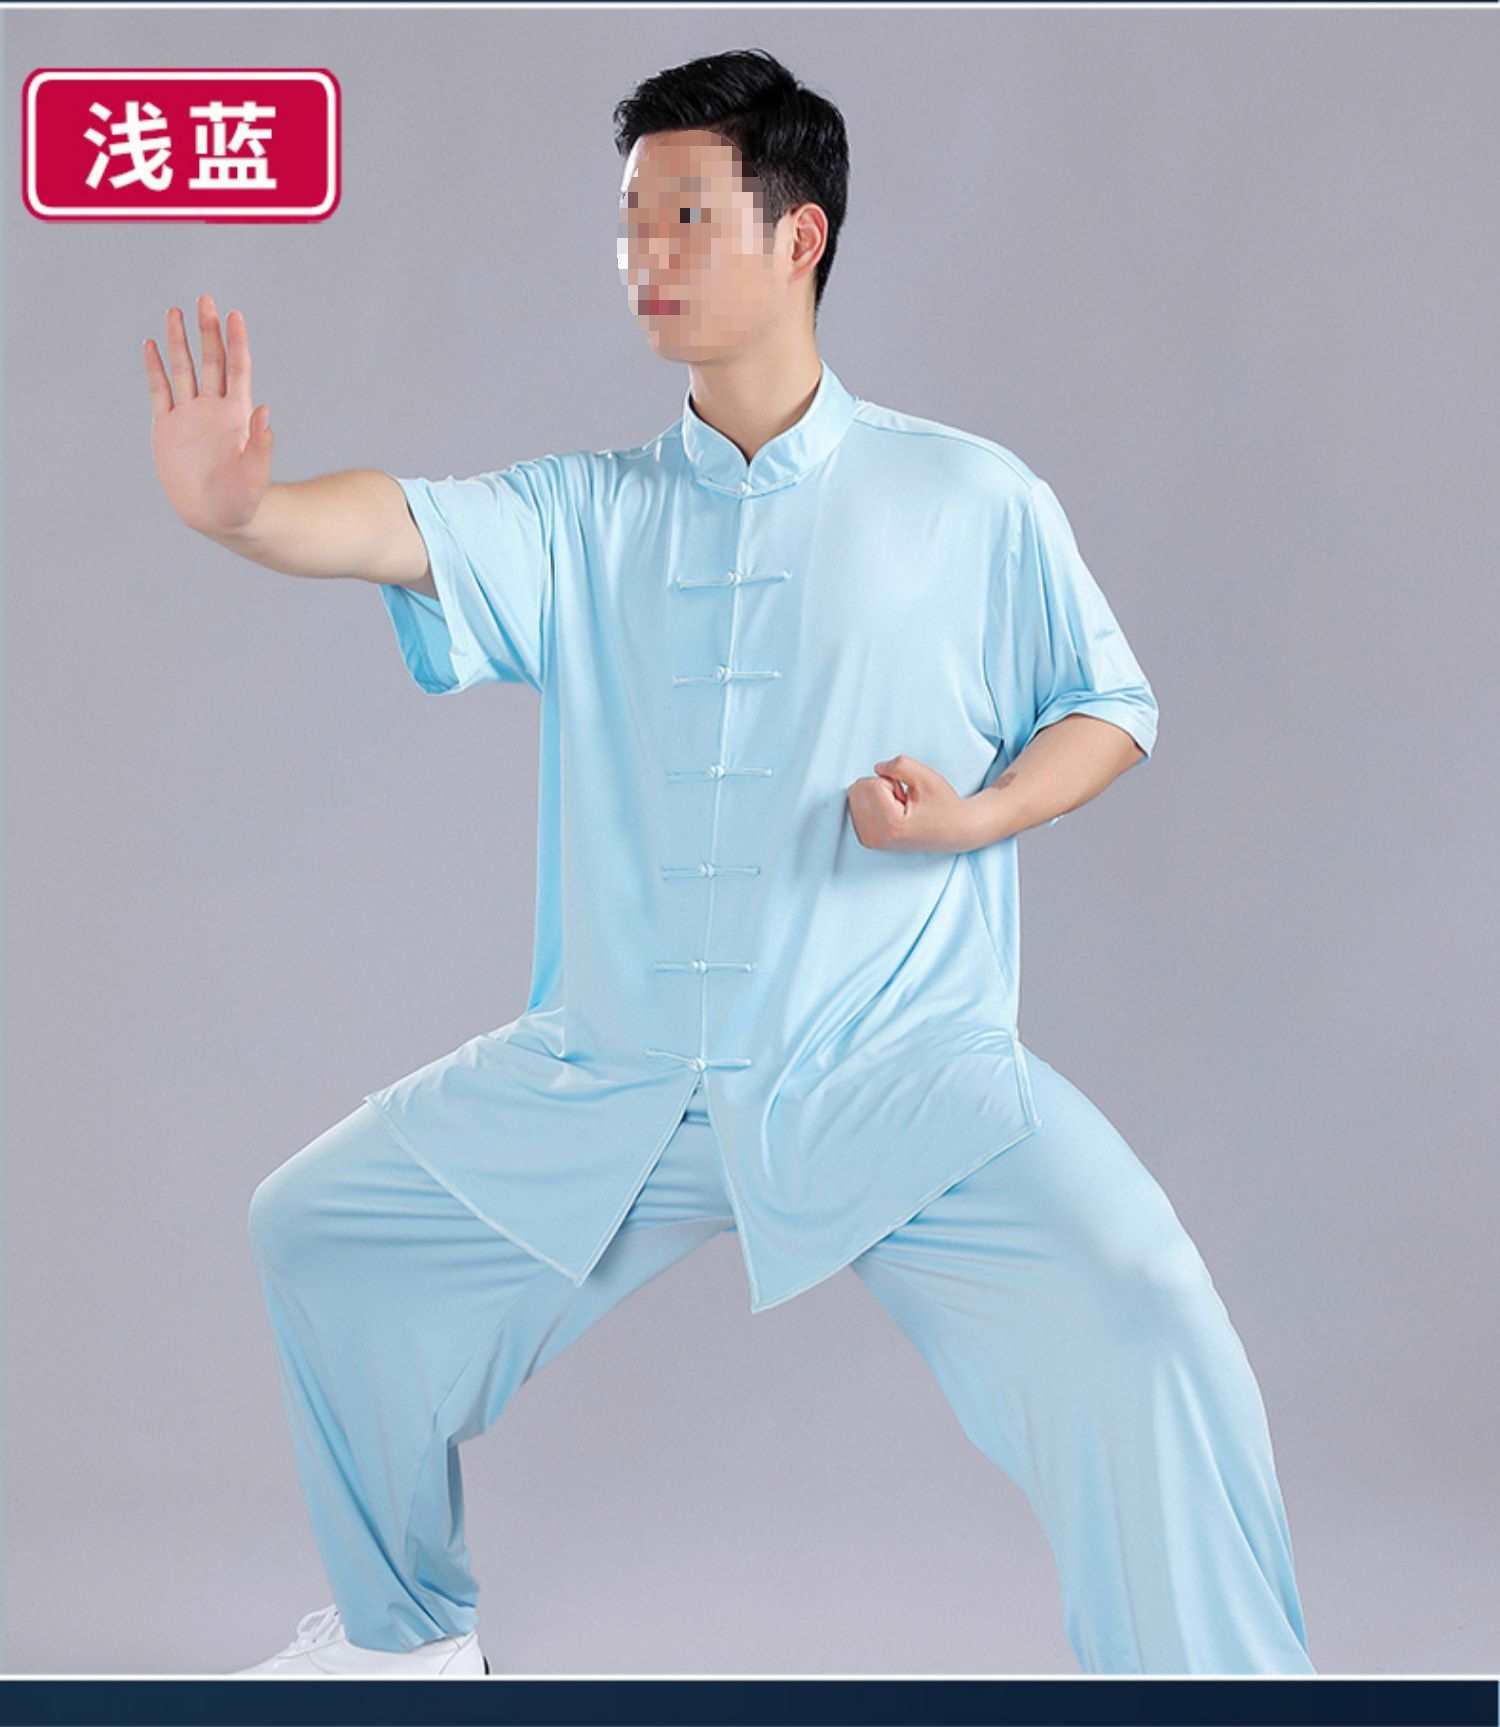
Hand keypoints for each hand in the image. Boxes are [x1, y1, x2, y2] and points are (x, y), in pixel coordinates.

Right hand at [145, 293, 273, 535]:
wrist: (219, 518)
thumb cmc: (245, 500)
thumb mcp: (256, 475)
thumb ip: (261, 444)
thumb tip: (264, 411)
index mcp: (236, 415)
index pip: (237, 369)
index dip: (236, 342)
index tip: (234, 314)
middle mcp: (213, 409)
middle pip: (210, 361)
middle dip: (208, 331)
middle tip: (206, 299)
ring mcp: (189, 416)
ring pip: (183, 370)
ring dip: (179, 342)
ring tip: (175, 312)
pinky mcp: (167, 429)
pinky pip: (160, 392)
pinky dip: (155, 369)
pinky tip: (151, 346)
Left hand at [846, 753, 970, 851]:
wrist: (954, 832)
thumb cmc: (943, 806)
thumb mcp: (926, 777)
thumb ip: (899, 765)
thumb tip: (876, 768)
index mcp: (889, 825)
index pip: (871, 783)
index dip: (893, 781)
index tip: (909, 797)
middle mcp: (874, 836)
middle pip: (857, 789)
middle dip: (881, 787)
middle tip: (903, 801)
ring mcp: (869, 840)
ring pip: (855, 797)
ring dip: (877, 796)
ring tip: (900, 808)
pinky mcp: (868, 840)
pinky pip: (856, 807)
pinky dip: (873, 804)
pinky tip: (892, 814)